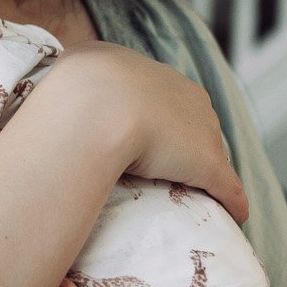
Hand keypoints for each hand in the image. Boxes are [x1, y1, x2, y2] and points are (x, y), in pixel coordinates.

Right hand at [51, 43, 248, 224]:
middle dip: (185, 142)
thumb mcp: (74, 71)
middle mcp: (183, 95)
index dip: (159, 119)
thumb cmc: (80, 89)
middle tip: (167, 166)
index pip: (167, 98)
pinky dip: (231, 202)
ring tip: (196, 191)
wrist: (99, 102)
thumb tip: (52, 86)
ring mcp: (198, 130)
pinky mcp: (208, 165)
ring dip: (205, 171)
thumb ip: (72, 80)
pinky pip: (226, 187)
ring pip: (210, 152)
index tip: (147, 136)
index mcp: (152, 74)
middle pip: (194, 122)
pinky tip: (234, 215)